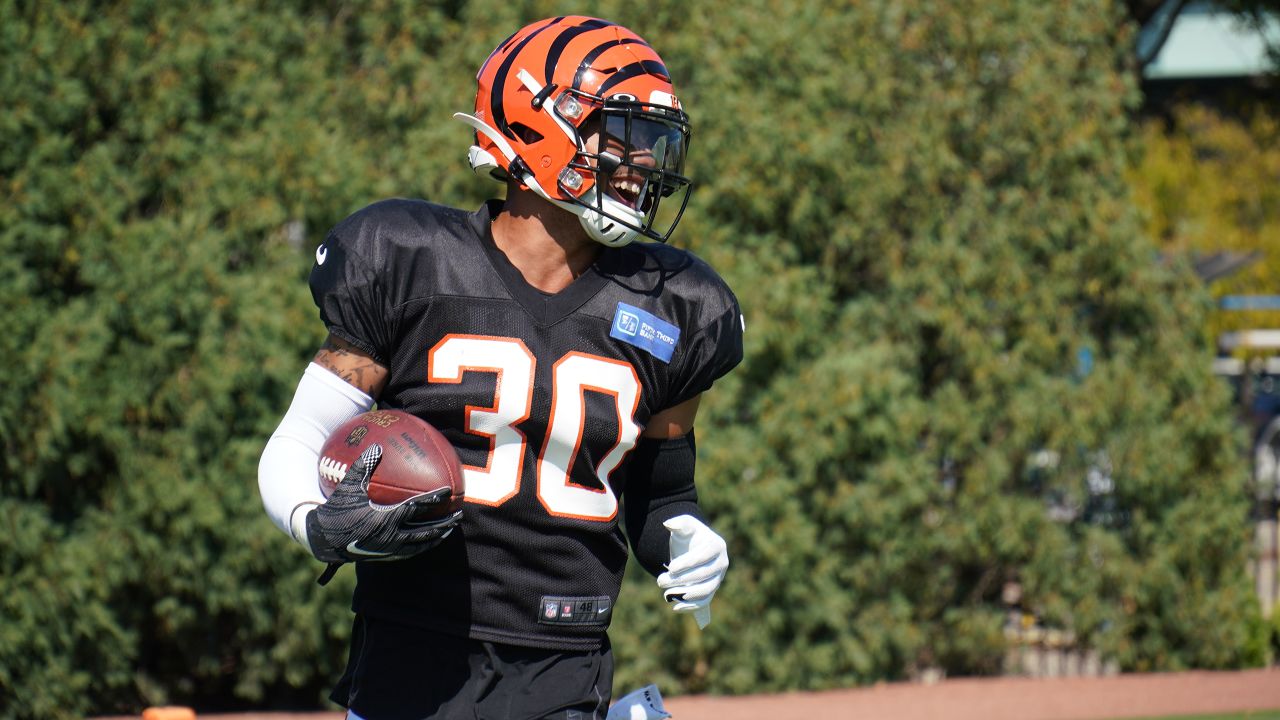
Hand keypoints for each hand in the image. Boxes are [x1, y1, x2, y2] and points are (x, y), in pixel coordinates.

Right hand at [305, 445, 460, 562]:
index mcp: (385, 518)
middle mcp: (391, 536)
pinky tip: (427, 541)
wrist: (323, 540)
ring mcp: (389, 549)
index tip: (448, 492)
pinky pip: (409, 552)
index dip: (434, 499)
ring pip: (420, 544)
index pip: (417, 507)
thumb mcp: (348, 487)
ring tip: (449, 530)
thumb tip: (376, 446)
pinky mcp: (385, 556)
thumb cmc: (335, 510)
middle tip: (459, 515)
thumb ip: (363, 466)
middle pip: (426, 530)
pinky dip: (422, 546)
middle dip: (444, 523)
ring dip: (436, 537)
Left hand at [657, 515, 726, 627]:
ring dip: (685, 595)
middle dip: (681, 580)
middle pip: (703, 575)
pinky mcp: (711, 590)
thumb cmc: (688, 534)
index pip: (702, 557)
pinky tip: (675, 607)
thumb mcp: (684, 524)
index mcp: (717, 546)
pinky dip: (691, 607)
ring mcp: (718, 578)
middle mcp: (722, 563)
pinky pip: (704, 602)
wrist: (691, 547)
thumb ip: (678, 523)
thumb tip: (668, 523)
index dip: (686, 563)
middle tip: (660, 581)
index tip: (670, 567)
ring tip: (666, 594)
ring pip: (705, 590)